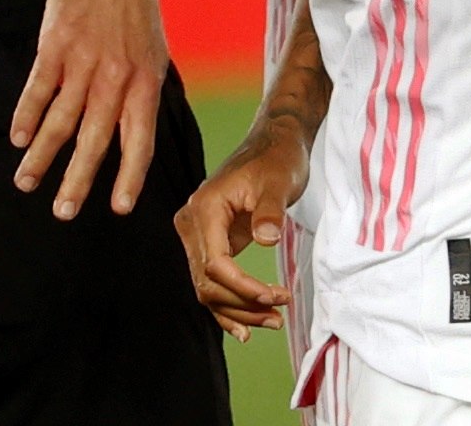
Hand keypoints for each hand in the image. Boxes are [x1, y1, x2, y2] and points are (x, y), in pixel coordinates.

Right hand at [10, 0, 167, 218]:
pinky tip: (18, 140)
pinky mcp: (57, 47)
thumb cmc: (135, 16)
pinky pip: (39, 89)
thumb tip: (133, 140)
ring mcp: (86, 62)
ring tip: (27, 183)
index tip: (118, 208)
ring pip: (61, 119)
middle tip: (63, 212)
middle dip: (78, 179)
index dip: (129, 175)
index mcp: (147, 82)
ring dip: (42, 155)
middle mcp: (118, 77)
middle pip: (96, 138)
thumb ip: (141, 95)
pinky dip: (26, 116)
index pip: (140, 139)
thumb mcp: (153, 54)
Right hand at [173, 114, 309, 340]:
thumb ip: (270, 211)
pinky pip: (212, 281)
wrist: (275, 143)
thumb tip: (265, 239)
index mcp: (204, 209)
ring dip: (238, 310)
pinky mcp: (210, 242)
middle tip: (279, 314)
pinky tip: (245, 327)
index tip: (274, 296)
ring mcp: (197, 235)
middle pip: (207, 282)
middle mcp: (191, 224)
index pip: (214, 263)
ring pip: (207, 287)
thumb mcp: (279, 181)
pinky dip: (228, 304)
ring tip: (273, 322)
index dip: (242, 286)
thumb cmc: (278, 159)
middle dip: (242, 304)